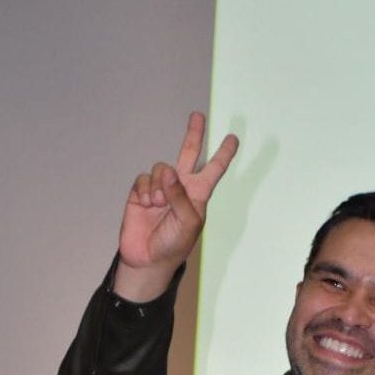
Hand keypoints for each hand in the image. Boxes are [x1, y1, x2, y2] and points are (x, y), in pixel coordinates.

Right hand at [115, 112, 237, 299]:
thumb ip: (180, 197)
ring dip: (158, 186)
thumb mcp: (187, 223)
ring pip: (161, 168)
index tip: (233, 139)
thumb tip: (169, 172)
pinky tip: (145, 204)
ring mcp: (160, 188)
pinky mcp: (141, 192)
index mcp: (198, 195)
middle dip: (193, 135)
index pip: (213, 170)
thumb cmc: (174, 244)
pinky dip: (144, 191)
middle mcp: (180, 187)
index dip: (224, 155)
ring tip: (157, 205)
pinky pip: (143, 179)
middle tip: (198, 116)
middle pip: (188, 154)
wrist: (147, 258)